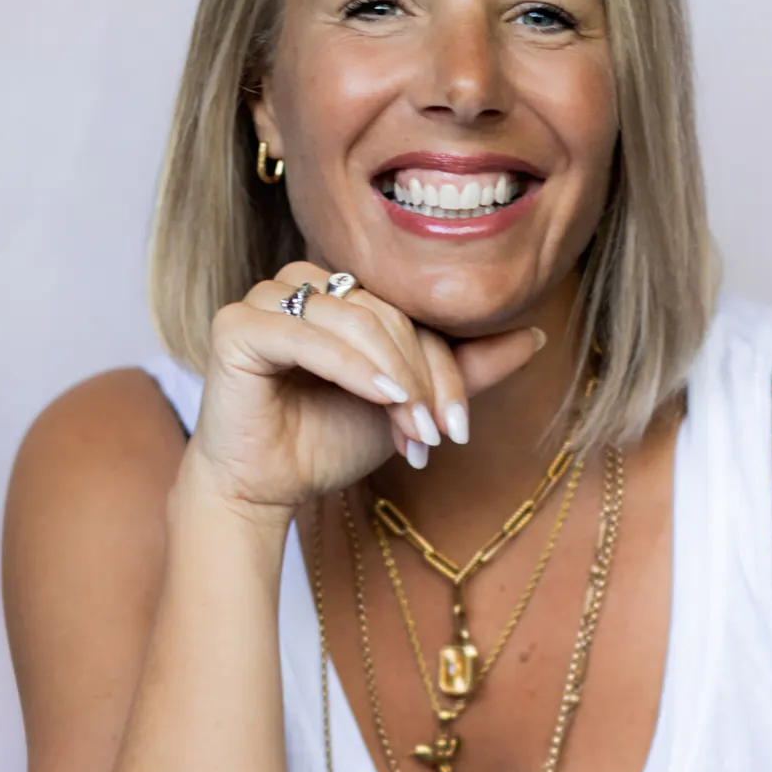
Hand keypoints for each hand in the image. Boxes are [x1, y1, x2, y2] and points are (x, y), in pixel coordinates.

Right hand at [186, 262, 549, 518]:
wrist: (264, 488)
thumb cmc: (327, 441)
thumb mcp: (408, 406)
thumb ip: (463, 371)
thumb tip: (534, 336)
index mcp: (342, 290)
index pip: (409, 311)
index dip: (442, 366)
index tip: (457, 428)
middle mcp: (304, 282)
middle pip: (387, 312)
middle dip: (422, 378)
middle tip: (435, 435)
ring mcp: (266, 298)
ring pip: (355, 318)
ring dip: (394, 377)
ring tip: (412, 431)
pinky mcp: (237, 323)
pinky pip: (307, 333)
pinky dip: (351, 366)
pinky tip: (382, 398)